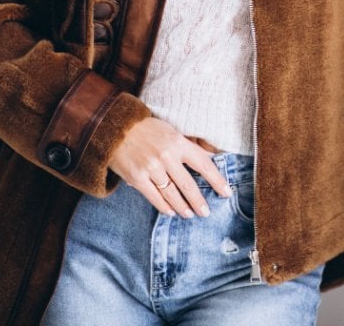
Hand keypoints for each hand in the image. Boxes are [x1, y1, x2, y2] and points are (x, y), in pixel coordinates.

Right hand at [108, 117, 230, 216]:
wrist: (116, 128)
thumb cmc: (149, 130)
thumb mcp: (173, 132)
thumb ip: (191, 145)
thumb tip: (213, 156)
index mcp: (179, 143)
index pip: (204, 164)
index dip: (217, 180)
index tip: (226, 192)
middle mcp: (166, 156)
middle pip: (188, 184)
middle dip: (199, 201)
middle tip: (206, 212)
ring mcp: (151, 168)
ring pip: (171, 194)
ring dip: (182, 207)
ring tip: (190, 214)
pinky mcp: (136, 177)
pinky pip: (153, 197)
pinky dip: (164, 207)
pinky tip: (171, 212)